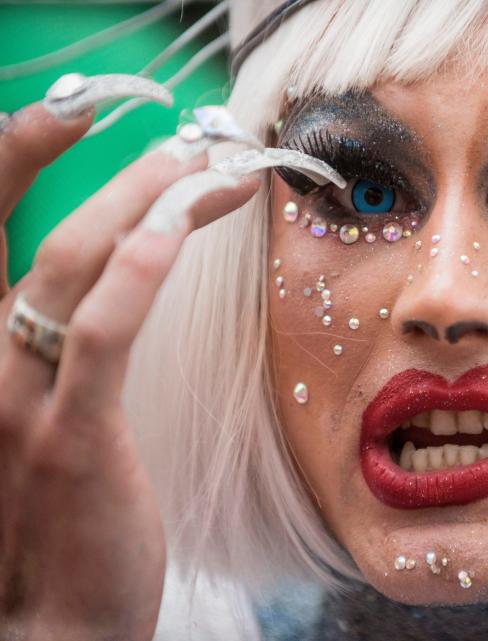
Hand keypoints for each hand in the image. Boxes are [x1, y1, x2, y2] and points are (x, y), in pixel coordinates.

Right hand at [0, 103, 257, 639]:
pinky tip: (180, 226)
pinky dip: (138, 271)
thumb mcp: (38, 422)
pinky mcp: (68, 439)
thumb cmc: (54, 520)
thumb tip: (114, 279)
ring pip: (74, 264)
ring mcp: (15, 400)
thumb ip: (56, 352)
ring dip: (147, 202)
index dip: (17, 156)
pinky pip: (100, 335)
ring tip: (210, 171)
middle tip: (183, 140)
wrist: (47, 626)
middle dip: (111, 170)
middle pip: (39, 232)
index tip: (78, 113)